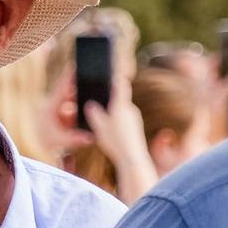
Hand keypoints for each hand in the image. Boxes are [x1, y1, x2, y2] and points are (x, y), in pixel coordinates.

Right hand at [83, 74, 157, 202]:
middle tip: (100, 95)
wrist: (132, 158)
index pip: (120, 84)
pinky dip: (117, 121)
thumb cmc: (115, 141)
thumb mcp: (99, 126)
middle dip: (110, 96)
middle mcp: (130, 109)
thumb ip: (94, 113)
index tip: (112, 69)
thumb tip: (91, 104)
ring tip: (102, 117)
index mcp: (121, 105)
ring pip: (122, 110)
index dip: (115, 76)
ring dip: (113, 111)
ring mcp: (135, 119)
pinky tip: (110, 131)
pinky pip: (124, 120)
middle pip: (120, 97)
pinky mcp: (136, 129)